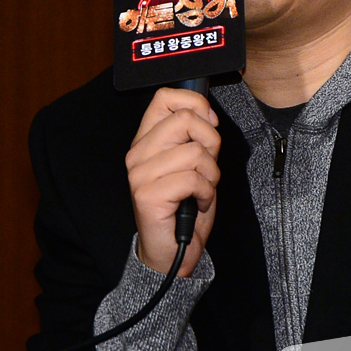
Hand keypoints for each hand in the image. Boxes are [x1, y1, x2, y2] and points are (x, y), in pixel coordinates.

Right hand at [126, 87, 220, 276]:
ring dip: (211, 173)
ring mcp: (140, 174)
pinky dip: (207, 192)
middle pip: (186, 119)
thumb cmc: (184, 205)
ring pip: (195, 151)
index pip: (164, 97)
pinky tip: (198, 203)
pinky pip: (194, 179)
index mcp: (146, 140)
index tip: (209, 123)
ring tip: (202, 189)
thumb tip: (208, 114)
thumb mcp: (194, 162)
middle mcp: (138, 153)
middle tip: (207, 166)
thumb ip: (195, 136)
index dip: (194, 103)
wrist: (172, 252)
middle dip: (211, 141)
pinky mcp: (148, 195)